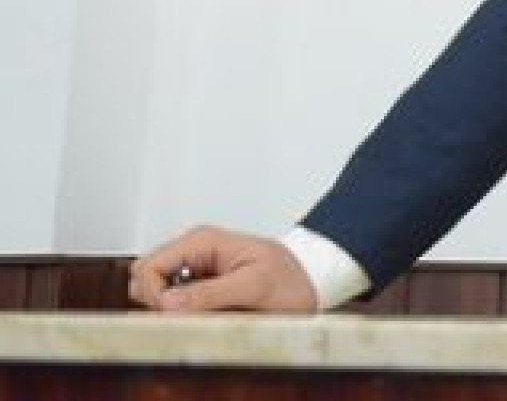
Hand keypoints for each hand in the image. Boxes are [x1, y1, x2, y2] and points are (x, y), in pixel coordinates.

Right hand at [128, 226, 318, 313]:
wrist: (312, 277)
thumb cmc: (291, 276)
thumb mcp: (254, 285)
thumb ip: (210, 292)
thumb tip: (168, 303)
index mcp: (201, 242)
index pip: (147, 268)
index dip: (154, 296)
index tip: (175, 314)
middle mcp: (193, 252)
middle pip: (145, 280)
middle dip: (159, 303)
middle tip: (192, 315)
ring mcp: (195, 269)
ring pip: (156, 293)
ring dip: (173, 311)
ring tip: (209, 313)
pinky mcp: (201, 285)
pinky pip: (175, 303)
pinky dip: (185, 313)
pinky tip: (212, 314)